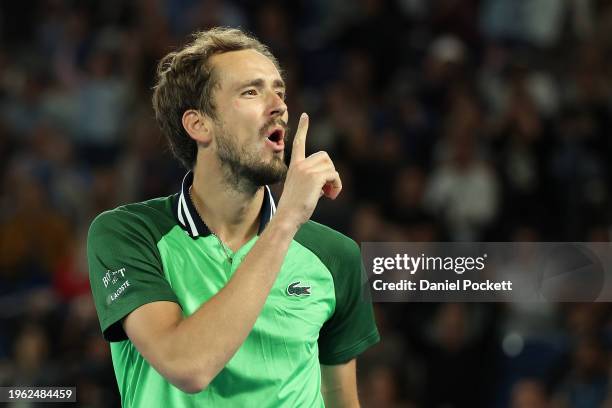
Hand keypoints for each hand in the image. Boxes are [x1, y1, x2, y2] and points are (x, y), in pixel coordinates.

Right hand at [275, 113, 341, 228]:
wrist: (287, 216)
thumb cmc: (294, 208)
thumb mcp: (302, 189)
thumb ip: (312, 179)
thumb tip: (329, 181)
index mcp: (294, 166)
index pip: (298, 143)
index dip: (303, 129)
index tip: (305, 116)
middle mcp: (300, 165)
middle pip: (325, 156)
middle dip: (330, 171)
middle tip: (328, 188)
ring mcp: (307, 170)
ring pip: (331, 166)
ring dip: (334, 180)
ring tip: (329, 193)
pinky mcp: (315, 177)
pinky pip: (334, 175)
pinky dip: (337, 186)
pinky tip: (330, 196)